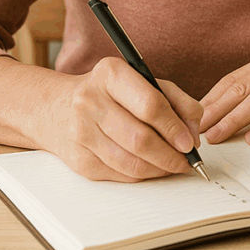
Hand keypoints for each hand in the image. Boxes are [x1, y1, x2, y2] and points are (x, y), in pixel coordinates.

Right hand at [42, 57, 202, 181]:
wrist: (55, 107)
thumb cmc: (107, 92)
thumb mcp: (141, 81)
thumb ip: (175, 99)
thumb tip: (194, 129)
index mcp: (110, 74)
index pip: (150, 105)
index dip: (174, 127)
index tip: (190, 141)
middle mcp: (91, 101)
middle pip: (140, 138)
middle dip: (170, 154)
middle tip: (186, 159)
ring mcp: (81, 132)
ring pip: (130, 162)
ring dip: (159, 169)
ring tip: (173, 165)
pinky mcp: (78, 160)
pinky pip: (119, 174)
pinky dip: (142, 175)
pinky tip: (152, 168)